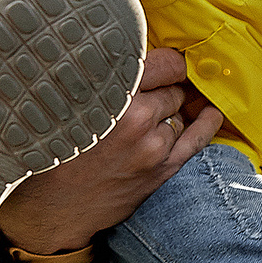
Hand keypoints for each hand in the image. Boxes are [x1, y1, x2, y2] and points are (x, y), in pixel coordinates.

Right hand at [0, 49, 224, 250]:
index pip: (163, 63)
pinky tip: (210, 113)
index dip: (165, 62)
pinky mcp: (161, 170)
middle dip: (164, 87)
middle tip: (145, 92)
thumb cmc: (54, 151)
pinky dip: (205, 124)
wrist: (51, 208)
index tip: (163, 63)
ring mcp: (152, 145)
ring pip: (178, 112)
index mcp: (109, 93)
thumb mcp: (67, 102)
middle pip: (172, 87)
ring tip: (147, 117)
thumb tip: (134, 54)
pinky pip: (196, 139)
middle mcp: (135, 117)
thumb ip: (99, 76)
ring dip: (169, 111)